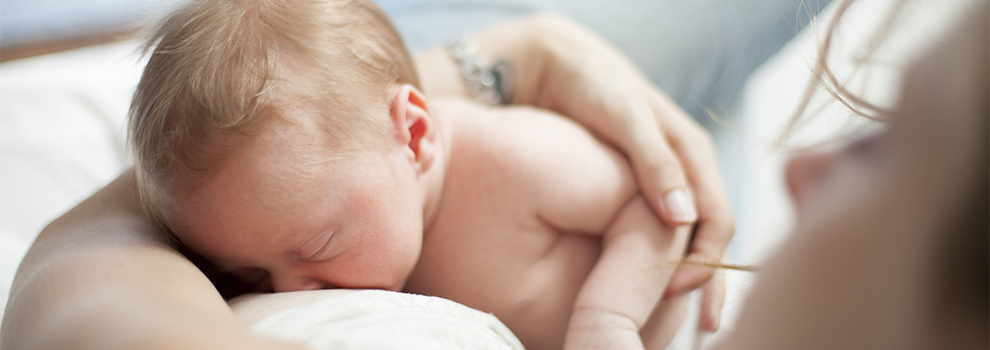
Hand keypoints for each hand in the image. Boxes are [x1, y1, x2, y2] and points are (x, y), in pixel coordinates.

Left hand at [508, 14, 733, 331]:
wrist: (559, 68)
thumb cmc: (592, 88)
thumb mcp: (624, 118)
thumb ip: (654, 161)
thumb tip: (684, 217)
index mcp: (692, 153)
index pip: (716, 219)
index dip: (705, 260)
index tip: (681, 294)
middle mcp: (686, 171)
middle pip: (709, 238)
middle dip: (707, 284)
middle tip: (700, 329)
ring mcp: (665, 182)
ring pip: (688, 240)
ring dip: (687, 280)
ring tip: (682, 326)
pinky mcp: (642, 191)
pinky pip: (661, 234)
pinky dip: (662, 264)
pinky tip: (651, 294)